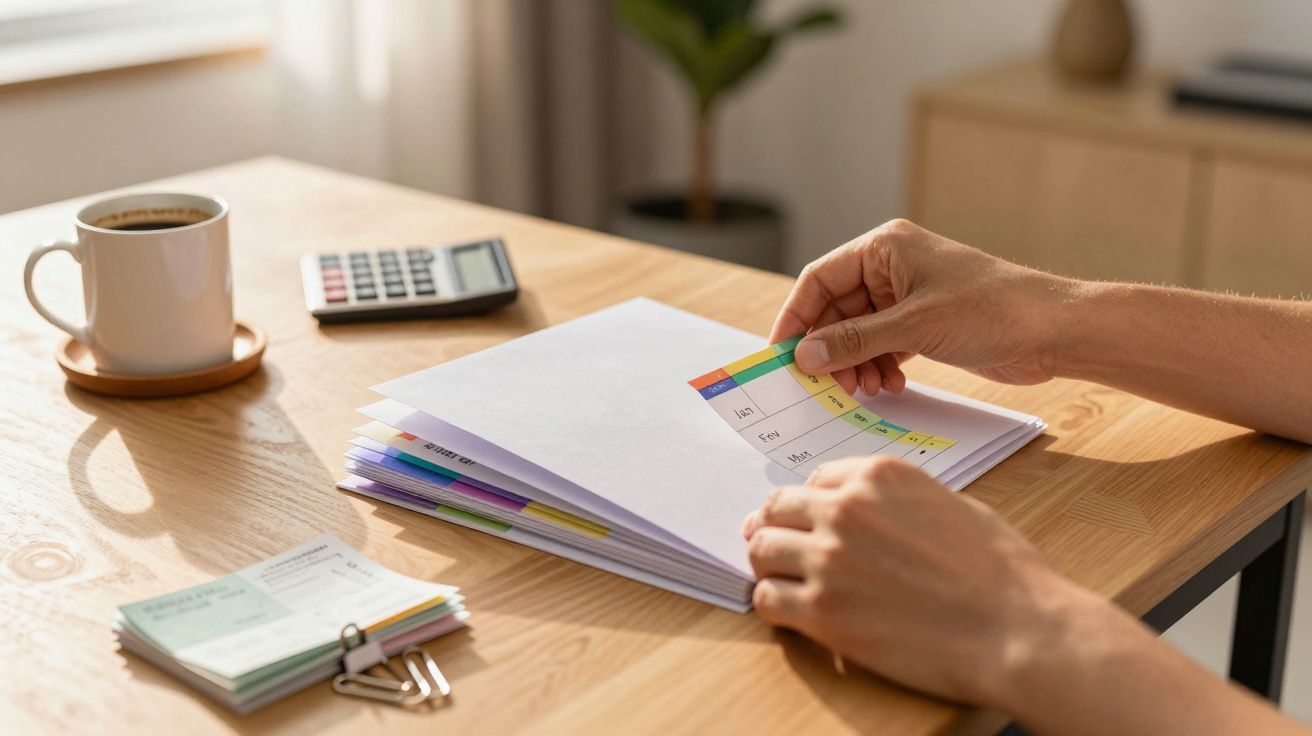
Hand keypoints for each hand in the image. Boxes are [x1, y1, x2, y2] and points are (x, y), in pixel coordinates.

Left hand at [742, 455, 1098, 706]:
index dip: (808, 505)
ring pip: (762, 550)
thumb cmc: (1001, 572)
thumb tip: (873, 511)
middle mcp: (845, 509)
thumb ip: (899, 500)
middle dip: (775, 528)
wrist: (1018, 629)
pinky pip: (767, 599)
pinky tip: (790, 613)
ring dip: (768, 565)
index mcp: (877, 476)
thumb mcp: (952, 503)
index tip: (806, 522)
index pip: (813, 480)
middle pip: (777, 508)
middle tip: (777, 547)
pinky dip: (773, 605)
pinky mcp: (822, 612)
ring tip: (781, 581)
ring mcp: (829, 559)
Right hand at [771, 219, 1077, 394]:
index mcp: (885, 248)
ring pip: (858, 332)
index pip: (820, 279)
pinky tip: (890, 384)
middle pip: (836, 310)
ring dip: (856, 363)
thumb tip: (805, 356)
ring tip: (867, 389)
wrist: (1053, 331)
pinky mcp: (924, 323)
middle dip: (831, 349)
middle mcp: (891, 268)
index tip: (782, 354)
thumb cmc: (991, 310)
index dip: (796, 317)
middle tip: (829, 385)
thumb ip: (855, 341)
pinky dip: (879, 365)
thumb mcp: (915, 326)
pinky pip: (882, 345)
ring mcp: (907, 297)